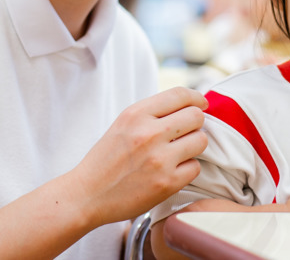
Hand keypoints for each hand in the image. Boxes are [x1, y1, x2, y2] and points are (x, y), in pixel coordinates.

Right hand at [66, 87, 207, 227]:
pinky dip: (187, 168)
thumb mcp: (123, 124)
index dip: (196, 98)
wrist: (88, 194)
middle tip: (186, 132)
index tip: (201, 104)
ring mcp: (159, 159)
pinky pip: (195, 167)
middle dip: (195, 123)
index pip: (180, 94)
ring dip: (194, 146)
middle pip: (196, 116)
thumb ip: (153, 113)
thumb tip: (189, 104)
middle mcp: (149, 133)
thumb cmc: (107, 159)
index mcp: (136, 114)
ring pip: (201, 141)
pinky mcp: (167, 183)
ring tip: (179, 152)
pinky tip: (173, 170)